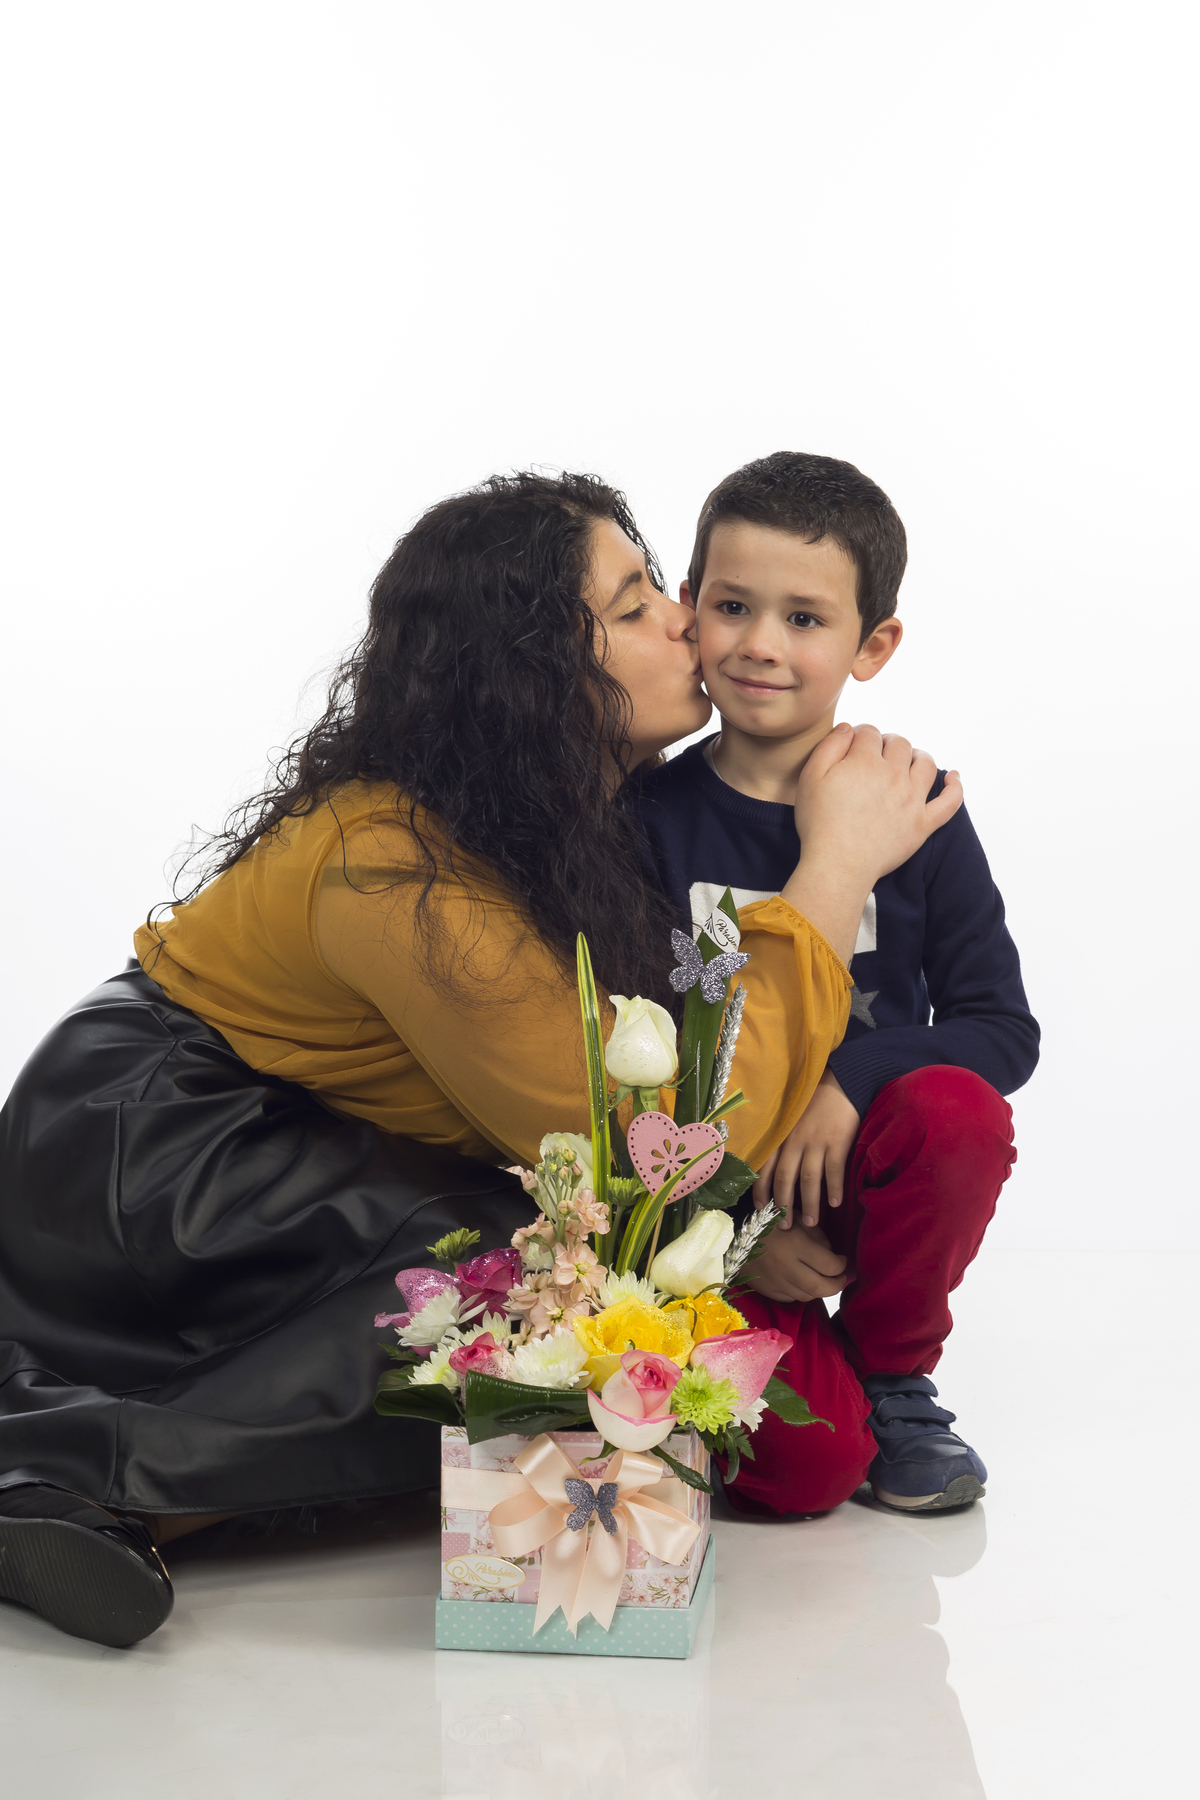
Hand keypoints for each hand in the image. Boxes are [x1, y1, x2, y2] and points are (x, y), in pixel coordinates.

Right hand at [738, 1218, 851, 1304]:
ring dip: (821, 1290)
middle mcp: (788, 1267)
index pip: (830, 1265)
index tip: (843, 1260)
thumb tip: (833, 1255)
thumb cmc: (768, 1223)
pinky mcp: (769, 1291)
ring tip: (825, 1281)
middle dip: (837, 1285)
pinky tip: (804, 1283)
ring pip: (809, 1296)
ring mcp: (777, 1283)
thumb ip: (817, 1236)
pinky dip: (803, 1293)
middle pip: (822, 1288)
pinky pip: (793, 1298)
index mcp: (796, 1245)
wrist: (733, 1236)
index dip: (842, 1265)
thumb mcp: (795, 1219)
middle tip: (841, 1277)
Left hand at [752, 1068, 860, 1228]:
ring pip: (808, 1180)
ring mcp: (816, 1141)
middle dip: (783, 1206)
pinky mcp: (837, 1141)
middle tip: (785, 1226)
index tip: (761, 1210)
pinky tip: (835, 1204)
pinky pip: (833, 1170)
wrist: (842, 1082)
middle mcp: (794, 1141)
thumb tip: (775, 1169)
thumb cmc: (815, 1102)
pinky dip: (834, 1189)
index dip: (762, 1192)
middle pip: (784, 1179)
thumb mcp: (791, 1119)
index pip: (765, 1168)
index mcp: (781, 1136)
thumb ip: (783, 1140)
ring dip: (808, 1204)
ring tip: (810, 1222)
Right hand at [783, 724, 962, 960]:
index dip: (860, 735)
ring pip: (926, 764)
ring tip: (908, 760)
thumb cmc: (819, 823)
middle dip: (887, 742)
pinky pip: (949, 803)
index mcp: (865, 761)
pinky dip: (954, 787)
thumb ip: (829, 746)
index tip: (853, 745)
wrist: (838, 864)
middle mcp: (894, 774)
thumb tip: (848, 728)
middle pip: (899, 744)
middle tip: (877, 753)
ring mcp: (912, 799)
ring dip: (918, 756)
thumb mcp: (811, 777)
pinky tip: (953, 778)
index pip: (869, 732)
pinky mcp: (922, 824)